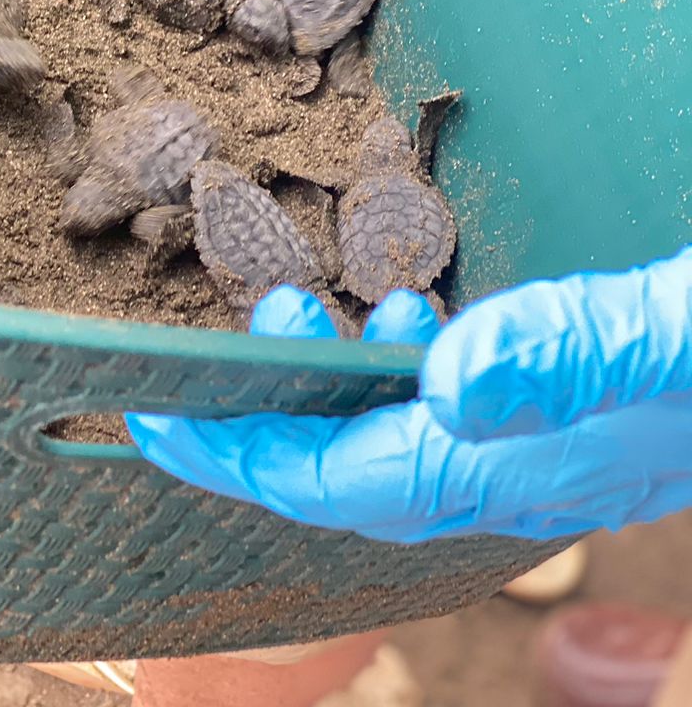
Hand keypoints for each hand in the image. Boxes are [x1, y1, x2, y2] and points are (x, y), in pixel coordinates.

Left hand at [127, 249, 691, 542]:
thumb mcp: (678, 331)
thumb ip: (575, 353)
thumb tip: (444, 378)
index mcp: (540, 467)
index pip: (351, 482)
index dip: (243, 458)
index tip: (148, 421)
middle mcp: (538, 469)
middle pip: (363, 473)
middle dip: (271, 420)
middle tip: (224, 340)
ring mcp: (562, 443)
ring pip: (409, 438)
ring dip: (335, 383)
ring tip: (302, 305)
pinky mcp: (588, 405)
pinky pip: (464, 407)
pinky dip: (409, 360)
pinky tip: (415, 314)